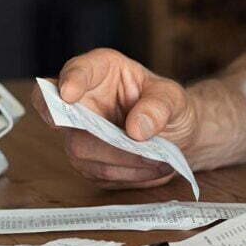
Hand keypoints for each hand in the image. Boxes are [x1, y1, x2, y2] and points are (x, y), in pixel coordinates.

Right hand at [33, 49, 199, 189]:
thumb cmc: (169, 106)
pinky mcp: (88, 162)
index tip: (69, 94)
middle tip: (143, 145)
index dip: (70, 81)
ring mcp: (79, 134)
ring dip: (124, 161)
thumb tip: (136, 129)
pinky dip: (129, 175)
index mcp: (100, 70)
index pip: (76, 71)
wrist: (176, 135)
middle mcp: (82, 101)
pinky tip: (152, 168)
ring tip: (159, 160)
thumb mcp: (174, 98)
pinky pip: (99, 174)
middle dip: (105, 140)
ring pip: (82, 153)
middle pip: (69, 122)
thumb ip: (159, 106)